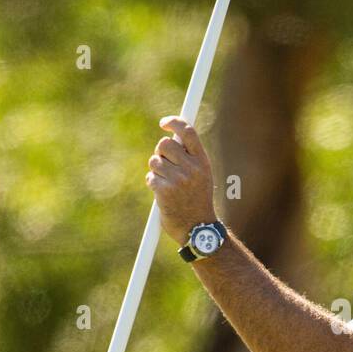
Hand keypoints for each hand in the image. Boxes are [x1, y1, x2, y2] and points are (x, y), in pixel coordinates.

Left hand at [145, 116, 216, 244]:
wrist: (197, 229)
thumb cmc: (197, 200)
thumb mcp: (202, 176)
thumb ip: (190, 156)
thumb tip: (172, 135)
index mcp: (202, 162)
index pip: (187, 132)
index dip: (174, 122)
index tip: (164, 123)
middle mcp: (192, 169)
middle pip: (165, 144)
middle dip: (161, 152)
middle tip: (166, 164)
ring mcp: (178, 180)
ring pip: (154, 161)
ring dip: (156, 171)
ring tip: (168, 184)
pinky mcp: (165, 191)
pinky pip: (150, 177)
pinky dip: (153, 184)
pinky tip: (164, 195)